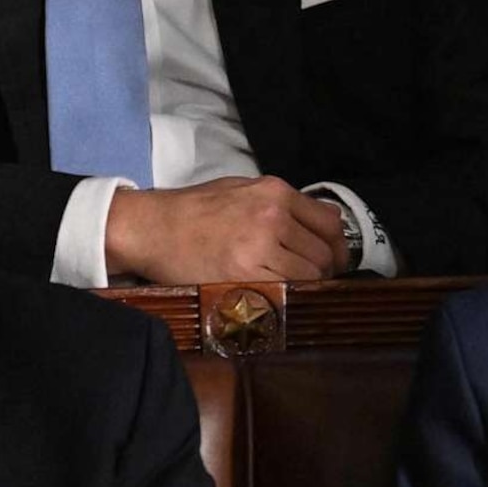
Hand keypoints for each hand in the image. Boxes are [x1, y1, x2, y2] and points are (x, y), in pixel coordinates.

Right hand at [105, 176, 350, 284]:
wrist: (149, 227)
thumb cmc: (193, 210)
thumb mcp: (242, 191)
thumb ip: (283, 205)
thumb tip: (321, 222)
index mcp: (275, 192)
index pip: (330, 222)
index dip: (337, 245)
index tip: (334, 258)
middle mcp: (273, 216)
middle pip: (325, 252)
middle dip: (325, 269)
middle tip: (314, 279)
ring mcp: (260, 246)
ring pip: (310, 274)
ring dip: (307, 284)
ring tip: (292, 287)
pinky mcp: (244, 274)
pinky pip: (286, 290)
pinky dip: (288, 295)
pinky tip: (278, 295)